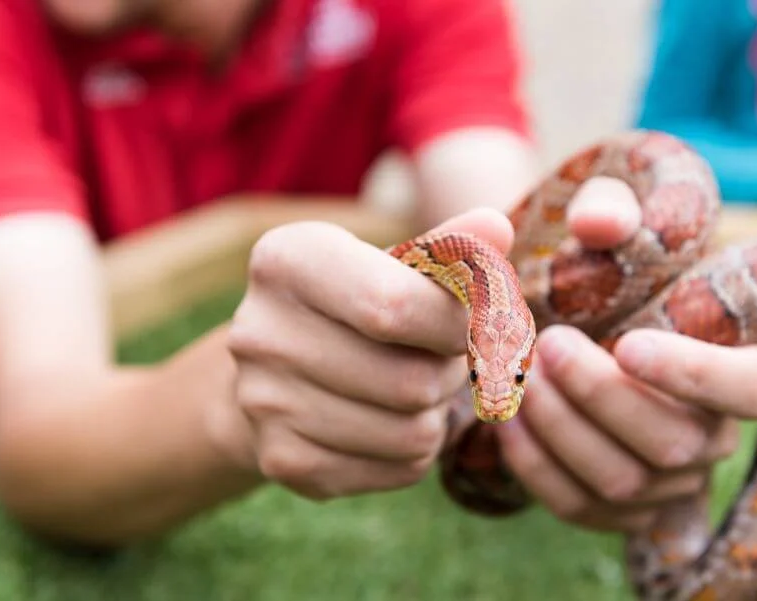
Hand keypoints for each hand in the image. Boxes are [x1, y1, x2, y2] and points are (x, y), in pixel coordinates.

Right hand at [226, 208, 512, 499]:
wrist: (277, 372)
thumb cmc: (354, 304)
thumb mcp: (391, 263)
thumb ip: (448, 248)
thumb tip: (497, 227)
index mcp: (287, 260)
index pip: (395, 306)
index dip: (455, 324)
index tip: (472, 324)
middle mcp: (259, 331)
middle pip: (410, 381)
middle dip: (451, 374)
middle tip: (444, 360)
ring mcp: (264, 403)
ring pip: (412, 433)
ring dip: (437, 415)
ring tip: (419, 389)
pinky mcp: (282, 461)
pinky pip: (398, 469)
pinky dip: (417, 452)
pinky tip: (395, 423)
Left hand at [494, 178, 756, 531]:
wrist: (571, 318)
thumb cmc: (604, 265)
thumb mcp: (611, 218)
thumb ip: (611, 208)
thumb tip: (598, 225)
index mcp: (741, 364)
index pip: (753, 391)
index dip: (695, 374)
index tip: (626, 342)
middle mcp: (713, 433)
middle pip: (675, 443)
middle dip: (601, 396)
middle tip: (546, 345)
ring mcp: (667, 479)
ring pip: (623, 481)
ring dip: (561, 429)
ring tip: (516, 376)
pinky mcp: (616, 505)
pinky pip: (580, 505)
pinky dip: (535, 466)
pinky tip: (505, 417)